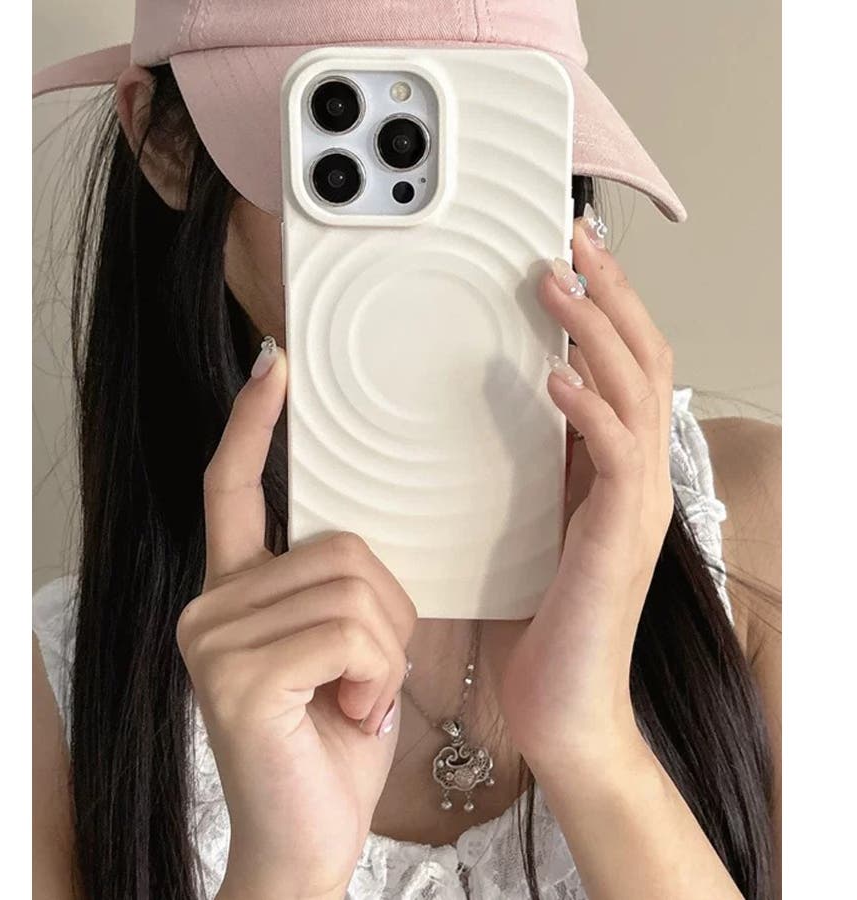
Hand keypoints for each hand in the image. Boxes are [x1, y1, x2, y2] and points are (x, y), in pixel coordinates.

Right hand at [176, 343, 416, 899]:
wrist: (309, 838)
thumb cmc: (332, 739)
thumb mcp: (339, 650)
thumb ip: (333, 587)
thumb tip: (355, 541)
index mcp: (235, 590)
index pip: (232, 487)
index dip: (253, 423)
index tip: (274, 367)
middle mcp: (210, 604)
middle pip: (342, 548)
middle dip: (387, 614)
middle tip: (369, 676)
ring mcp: (214, 638)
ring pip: (354, 591)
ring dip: (384, 653)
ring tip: (357, 700)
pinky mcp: (236, 676)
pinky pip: (349, 634)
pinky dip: (375, 677)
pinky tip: (350, 717)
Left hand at [495, 213, 674, 774]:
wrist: (563, 706)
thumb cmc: (541, 619)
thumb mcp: (530, 523)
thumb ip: (530, 468)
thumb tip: (496, 411)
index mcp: (610, 467)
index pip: (620, 364)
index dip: (602, 306)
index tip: (567, 256)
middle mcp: (635, 474)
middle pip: (642, 357)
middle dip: (610, 292)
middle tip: (572, 238)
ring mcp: (636, 501)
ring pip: (637, 389)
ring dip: (597, 329)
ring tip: (556, 284)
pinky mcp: (621, 533)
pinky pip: (615, 453)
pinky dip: (589, 407)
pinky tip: (554, 376)